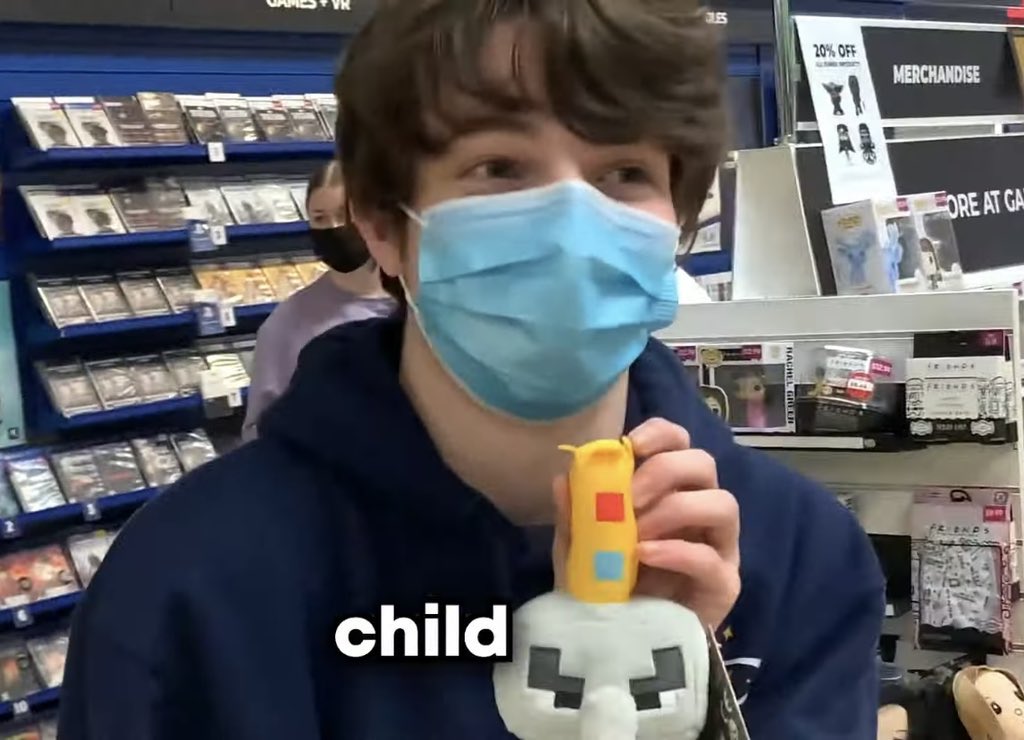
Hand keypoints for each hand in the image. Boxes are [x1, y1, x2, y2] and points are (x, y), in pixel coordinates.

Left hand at [553, 418, 740, 629]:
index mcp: (669, 490)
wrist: (618, 646)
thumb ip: (574, 515)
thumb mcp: (578, 549)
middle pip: (704, 464)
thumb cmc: (605, 588)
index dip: (661, 434)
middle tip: (629, 497)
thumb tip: (563, 478)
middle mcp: (699, 511)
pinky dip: (676, 551)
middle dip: (665, 470)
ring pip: (724, 503)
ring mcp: (717, 547)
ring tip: (637, 532)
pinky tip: (645, 556)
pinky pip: (712, 558)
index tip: (630, 445)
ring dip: (676, 509)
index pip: (679, 444)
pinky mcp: (723, 585)